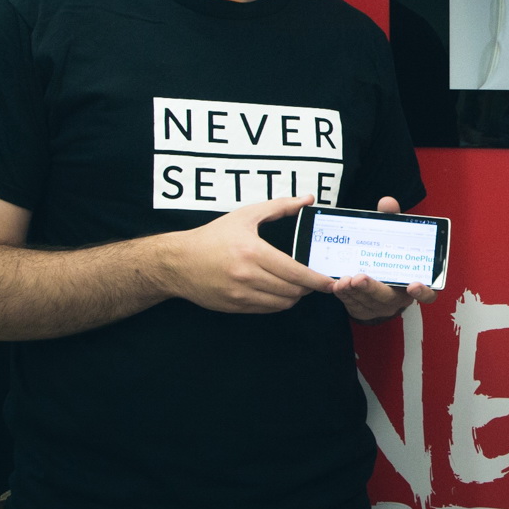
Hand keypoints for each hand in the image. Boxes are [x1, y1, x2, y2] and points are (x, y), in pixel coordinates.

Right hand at [166, 194, 329, 313]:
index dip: (316, 279)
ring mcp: (240, 295)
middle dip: (308, 287)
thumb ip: (280, 206)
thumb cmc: (213, 236)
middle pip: (292, 290)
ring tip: (297, 285)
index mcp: (253, 252)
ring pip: (281, 304)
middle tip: (315, 280)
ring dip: (294, 296)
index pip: (295, 272)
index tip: (330, 281)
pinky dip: (278, 302)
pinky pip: (266, 309)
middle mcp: (247, 276)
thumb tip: (307, 199)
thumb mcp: (246, 215)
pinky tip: (279, 291)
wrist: (178, 262)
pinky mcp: (234, 307)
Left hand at [331, 194, 437, 322]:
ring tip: (343, 279)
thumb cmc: (390, 255)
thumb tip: (387, 203)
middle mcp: (399, 298)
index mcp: (415, 282)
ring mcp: (380, 306)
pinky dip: (345, 295)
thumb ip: (392, 220)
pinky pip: (353, 304)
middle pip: (389, 297)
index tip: (413, 285)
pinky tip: (337, 284)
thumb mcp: (394, 237)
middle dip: (373, 288)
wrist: (377, 276)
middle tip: (360, 277)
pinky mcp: (362, 309)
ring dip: (354, 291)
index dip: (423, 292)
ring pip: (367, 302)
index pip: (428, 294)